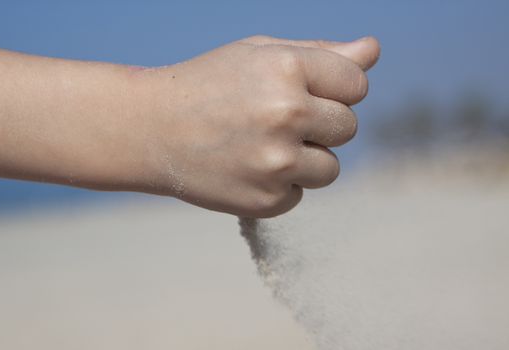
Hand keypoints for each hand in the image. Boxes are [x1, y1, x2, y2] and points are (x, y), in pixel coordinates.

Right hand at [135, 35, 379, 217]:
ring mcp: (276, 162)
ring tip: (260, 148)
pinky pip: (300, 193)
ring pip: (330, 168)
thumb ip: (321, 54)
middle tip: (275, 121)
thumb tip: (374, 50)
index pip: (357, 84)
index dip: (333, 89)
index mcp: (287, 69)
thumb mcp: (259, 55)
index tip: (303, 93)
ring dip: (305, 159)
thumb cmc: (208, 86)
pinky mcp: (266, 201)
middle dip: (321, 124)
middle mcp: (286, 115)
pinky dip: (280, 185)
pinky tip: (246, 169)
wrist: (151, 130)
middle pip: (348, 127)